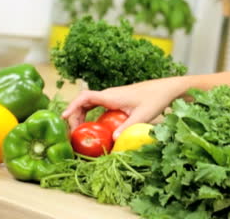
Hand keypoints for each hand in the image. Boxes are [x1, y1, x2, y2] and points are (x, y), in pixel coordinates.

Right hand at [61, 76, 186, 137]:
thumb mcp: (143, 116)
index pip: (85, 97)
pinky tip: (91, 128)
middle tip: (70, 134)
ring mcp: (112, 97)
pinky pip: (97, 107)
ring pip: (89, 105)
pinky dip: (90, 116)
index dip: (72, 107)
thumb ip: (127, 128)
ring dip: (81, 116)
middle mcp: (109, 95)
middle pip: (83, 102)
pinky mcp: (116, 101)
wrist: (166, 89)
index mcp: (111, 96)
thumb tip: (111, 140)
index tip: (63, 118)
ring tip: (77, 133)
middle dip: (73, 116)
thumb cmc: (155, 99)